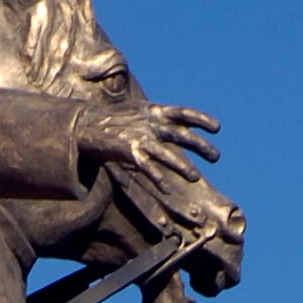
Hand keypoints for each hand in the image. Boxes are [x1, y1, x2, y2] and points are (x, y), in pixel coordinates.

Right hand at [75, 91, 220, 177]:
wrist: (85, 125)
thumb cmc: (113, 122)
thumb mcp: (138, 114)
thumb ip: (155, 120)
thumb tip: (172, 126)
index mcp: (153, 112)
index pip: (182, 113)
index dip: (200, 119)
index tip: (217, 128)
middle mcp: (150, 123)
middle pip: (180, 134)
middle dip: (199, 146)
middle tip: (216, 157)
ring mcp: (140, 137)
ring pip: (166, 154)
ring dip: (181, 166)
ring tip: (195, 178)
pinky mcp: (128, 151)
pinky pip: (147, 167)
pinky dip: (158, 178)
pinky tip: (168, 189)